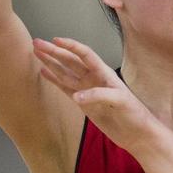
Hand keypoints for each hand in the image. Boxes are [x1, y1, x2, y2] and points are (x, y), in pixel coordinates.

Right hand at [32, 37, 151, 149]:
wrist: (136, 133)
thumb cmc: (134, 114)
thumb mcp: (121, 101)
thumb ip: (100, 96)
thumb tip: (76, 96)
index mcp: (104, 73)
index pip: (85, 55)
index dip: (71, 46)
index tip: (55, 40)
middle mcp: (94, 79)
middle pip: (70, 61)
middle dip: (54, 51)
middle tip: (36, 43)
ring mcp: (87, 90)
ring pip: (65, 72)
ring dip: (51, 63)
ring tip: (37, 52)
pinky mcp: (83, 103)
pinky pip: (65, 88)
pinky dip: (54, 80)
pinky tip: (44, 72)